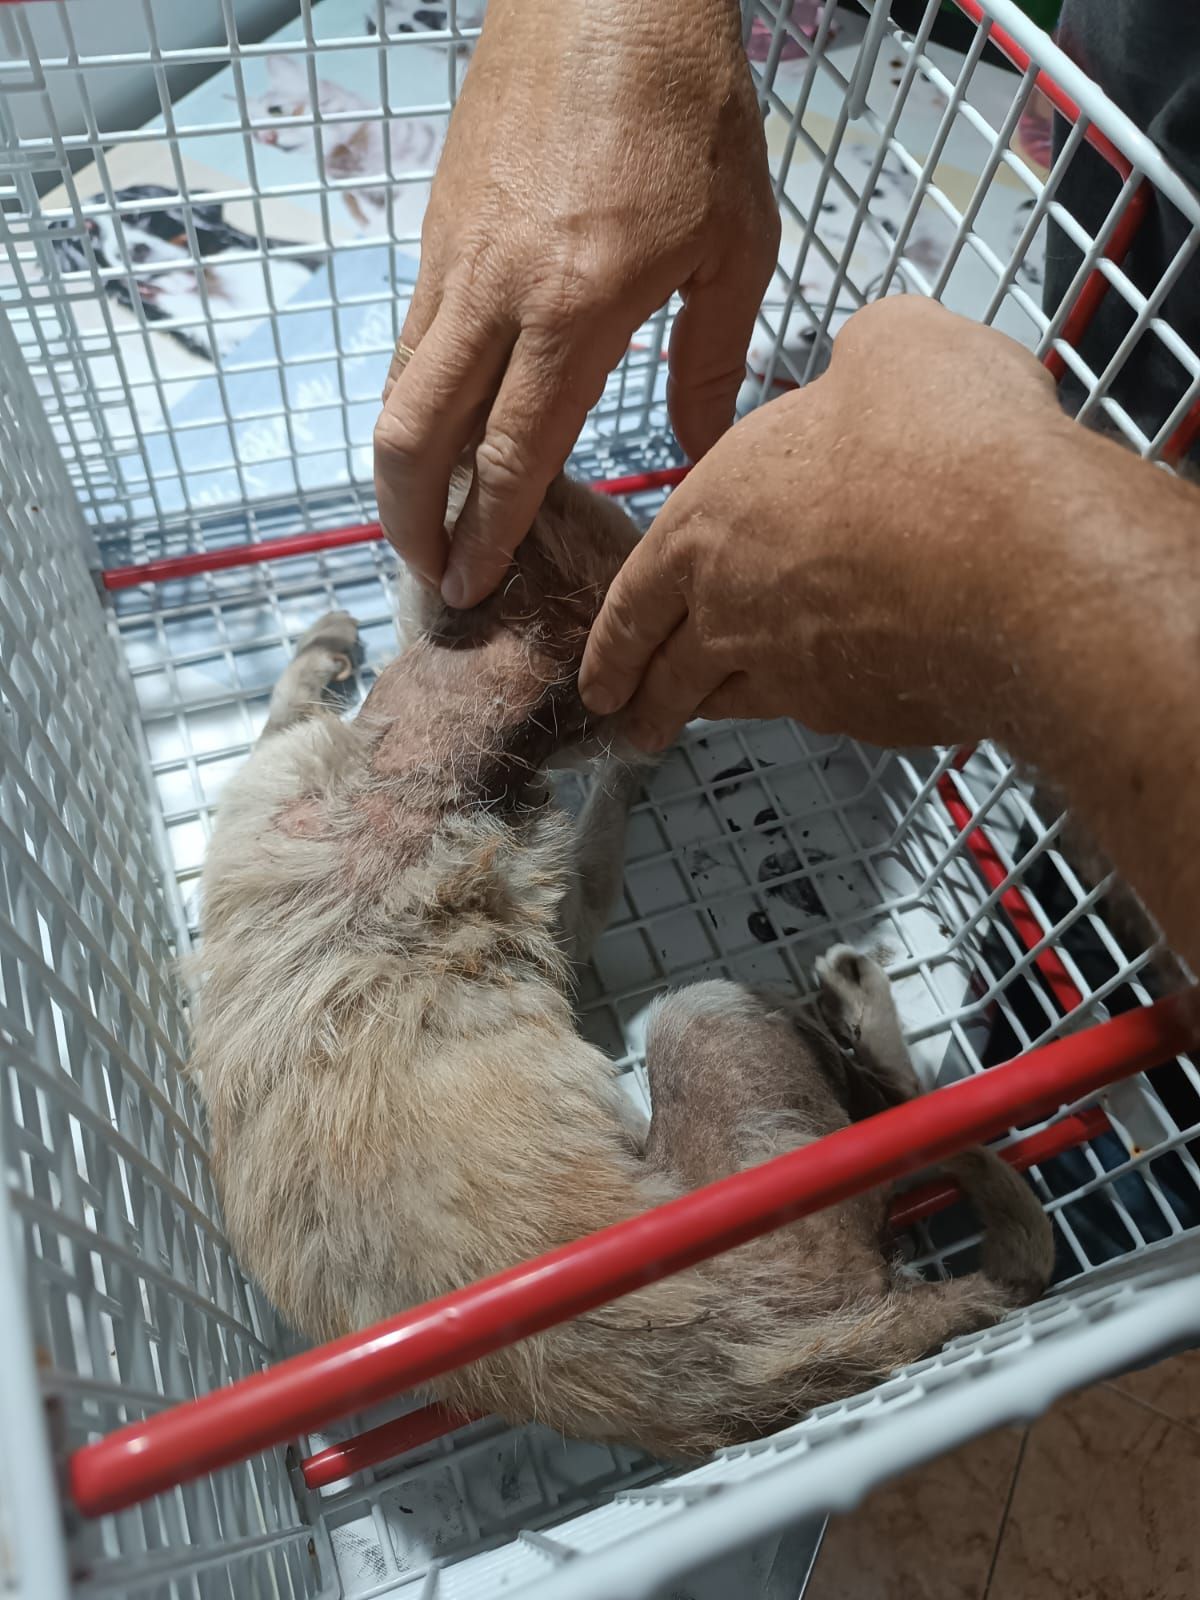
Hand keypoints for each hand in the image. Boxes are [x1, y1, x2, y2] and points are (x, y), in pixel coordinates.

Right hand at [374, 0, 777, 607]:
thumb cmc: (687, 109)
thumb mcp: (735, 243)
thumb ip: (712, 359)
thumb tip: (703, 450)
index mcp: (573, 309)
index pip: (507, 453)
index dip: (486, 533)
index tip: (474, 586)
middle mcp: (494, 294)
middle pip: (415, 435)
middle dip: (410, 519)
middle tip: (428, 572)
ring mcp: (453, 258)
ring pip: (397, 387)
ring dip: (398, 467)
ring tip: (423, 518)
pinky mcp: (437, 228)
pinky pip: (408, 337)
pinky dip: (410, 401)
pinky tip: (437, 428)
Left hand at [579, 297, 1066, 749]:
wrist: (1029, 557)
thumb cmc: (941, 440)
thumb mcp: (890, 348)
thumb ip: (854, 365)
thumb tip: (865, 371)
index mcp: (709, 526)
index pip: (634, 598)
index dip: (611, 641)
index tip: (596, 678)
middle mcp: (737, 615)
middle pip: (672, 673)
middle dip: (646, 702)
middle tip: (631, 725)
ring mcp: (803, 678)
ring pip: (739, 703)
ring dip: (714, 715)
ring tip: (704, 723)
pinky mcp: (873, 717)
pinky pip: (832, 712)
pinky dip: (823, 705)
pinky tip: (842, 692)